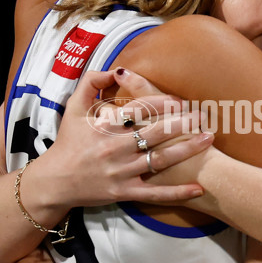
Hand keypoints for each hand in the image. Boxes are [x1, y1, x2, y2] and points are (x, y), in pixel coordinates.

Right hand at [37, 69, 213, 211]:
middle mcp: (114, 149)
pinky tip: (198, 188)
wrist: (53, 182)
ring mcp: (121, 172)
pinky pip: (155, 193)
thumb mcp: (72, 109)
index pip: (138, 110)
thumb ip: (89, 83)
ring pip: (160, 159)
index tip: (180, 101)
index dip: (162, 103)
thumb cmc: (67, 144)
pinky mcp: (124, 193)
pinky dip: (178, 193)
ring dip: (187, 149)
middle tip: (204, 115)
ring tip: (208, 139)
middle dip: (182, 123)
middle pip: (156, 132)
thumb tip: (113, 69)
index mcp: (104, 126)